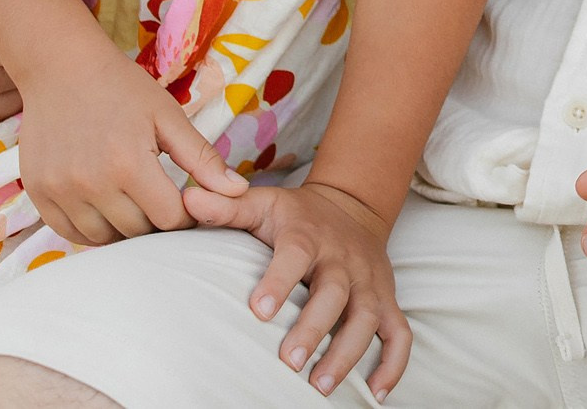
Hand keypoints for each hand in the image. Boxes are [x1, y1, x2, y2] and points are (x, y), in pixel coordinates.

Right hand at [14, 34, 246, 246]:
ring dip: (124, 229)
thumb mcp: (169, 117)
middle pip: (137, 231)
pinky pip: (69, 232)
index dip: (187, 214)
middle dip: (157, 222)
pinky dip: (91, 229)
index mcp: (129, 165)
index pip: (169, 219)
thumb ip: (202, 159)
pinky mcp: (38, 194)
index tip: (189, 200)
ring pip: (103, 238)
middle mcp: (90, 184)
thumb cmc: (123, 88)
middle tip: (163, 200)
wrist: (62, 69)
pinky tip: (106, 209)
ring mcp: (59, 192)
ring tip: (135, 204)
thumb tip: (240, 191)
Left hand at [184, 180, 411, 399]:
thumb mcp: (263, 203)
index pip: (297, 253)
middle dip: (315, 327)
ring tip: (320, 386)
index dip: (279, 280)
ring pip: (368, 316)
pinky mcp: (387, 300)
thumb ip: (226, 207)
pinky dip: (394, 364)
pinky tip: (375, 394)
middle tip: (290, 361)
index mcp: (309, 235)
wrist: (352, 207)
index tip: (259, 310)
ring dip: (349, 352)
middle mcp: (344, 259)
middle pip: (336, 292)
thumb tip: (186, 198)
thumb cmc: (296, 216)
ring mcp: (370, 281)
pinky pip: (400, 333)